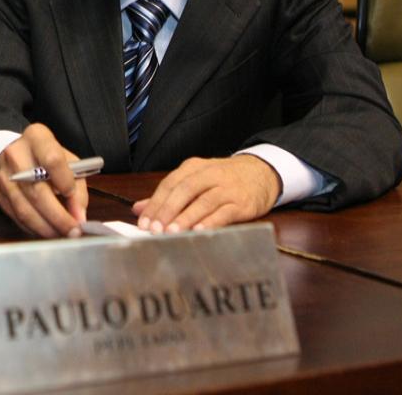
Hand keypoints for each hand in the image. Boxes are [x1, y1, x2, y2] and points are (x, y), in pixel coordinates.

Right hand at [0, 123, 87, 238]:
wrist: (12, 154)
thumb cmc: (44, 157)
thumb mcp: (66, 160)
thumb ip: (77, 185)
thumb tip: (79, 214)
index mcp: (37, 138)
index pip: (52, 160)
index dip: (66, 183)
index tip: (76, 201)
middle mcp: (16, 155)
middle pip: (38, 191)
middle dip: (59, 216)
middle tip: (75, 230)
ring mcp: (5, 176)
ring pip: (26, 209)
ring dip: (47, 227)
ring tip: (64, 234)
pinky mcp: (0, 195)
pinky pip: (18, 217)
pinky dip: (36, 229)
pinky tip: (48, 231)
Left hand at [131, 155, 280, 233]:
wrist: (261, 172)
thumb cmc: (223, 179)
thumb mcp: (195, 180)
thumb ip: (168, 195)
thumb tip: (139, 209)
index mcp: (194, 168)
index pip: (169, 184)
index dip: (155, 204)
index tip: (144, 222)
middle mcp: (209, 174)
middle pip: (184, 191)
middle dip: (167, 211)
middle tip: (155, 230)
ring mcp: (227, 188)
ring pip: (203, 201)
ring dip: (186, 218)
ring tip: (172, 233)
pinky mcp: (242, 203)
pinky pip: (224, 213)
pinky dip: (210, 222)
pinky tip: (199, 232)